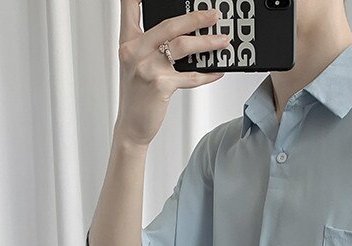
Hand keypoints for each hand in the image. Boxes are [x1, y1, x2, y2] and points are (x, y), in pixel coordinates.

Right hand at [114, 0, 230, 147]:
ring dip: (207, 43)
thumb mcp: (137, 65)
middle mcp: (134, 51)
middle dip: (195, 17)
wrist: (131, 127)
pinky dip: (207, 74)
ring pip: (182, 46)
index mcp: (128, 42)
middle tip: (214, 14)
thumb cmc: (137, 97)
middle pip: (169, 25)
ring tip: (223, 41)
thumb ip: (151, 46)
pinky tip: (217, 71)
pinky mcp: (160, 85)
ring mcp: (147, 67)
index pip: (130, 7)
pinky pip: (190, 76)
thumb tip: (182, 36)